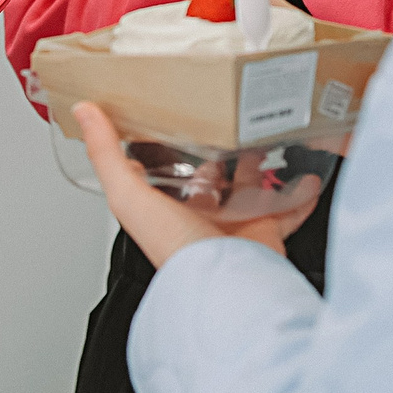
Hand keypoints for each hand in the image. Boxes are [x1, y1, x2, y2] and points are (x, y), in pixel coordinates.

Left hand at [75, 101, 314, 267]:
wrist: (222, 280)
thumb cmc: (174, 247)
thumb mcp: (128, 194)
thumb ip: (106, 154)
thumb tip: (84, 112)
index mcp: (168, 210)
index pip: (168, 175)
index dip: (171, 151)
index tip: (177, 119)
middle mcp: (202, 218)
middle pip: (214, 180)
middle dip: (222, 156)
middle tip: (232, 124)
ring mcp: (237, 225)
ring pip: (252, 190)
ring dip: (260, 168)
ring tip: (271, 137)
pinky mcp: (268, 232)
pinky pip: (289, 210)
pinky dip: (301, 194)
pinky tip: (309, 176)